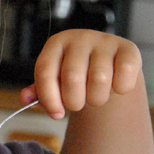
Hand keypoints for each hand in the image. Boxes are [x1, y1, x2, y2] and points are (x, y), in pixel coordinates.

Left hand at [20, 30, 142, 119]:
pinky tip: (115, 87)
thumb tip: (25, 99)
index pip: (45, 72)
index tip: (56, 115)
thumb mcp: (55, 80)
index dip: (49, 99)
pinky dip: (119, 90)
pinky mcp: (128, 49)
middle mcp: (79, 38)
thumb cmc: (76, 74)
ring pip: (99, 80)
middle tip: (77, 104)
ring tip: (95, 96)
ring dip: (96, 99)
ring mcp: (105, 41)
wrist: (108, 65)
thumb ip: (39, 91)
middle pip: (72, 78)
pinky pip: (123, 78)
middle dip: (74, 101)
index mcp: (56, 44)